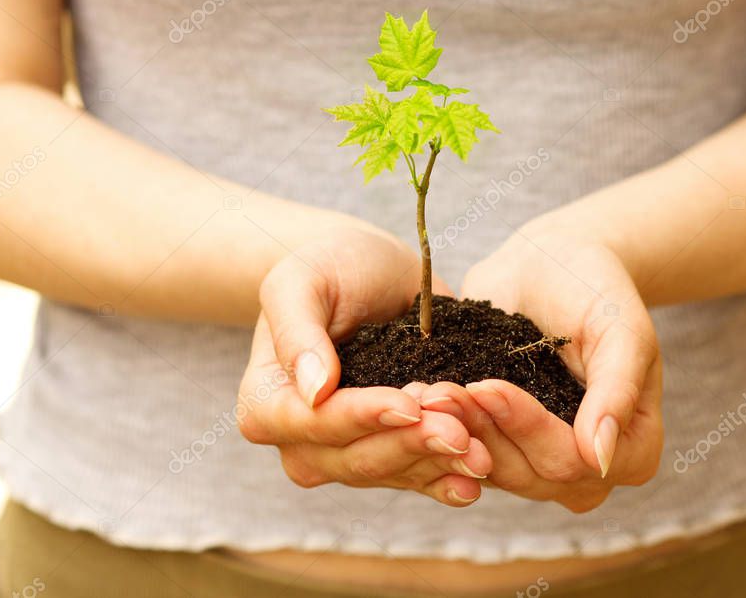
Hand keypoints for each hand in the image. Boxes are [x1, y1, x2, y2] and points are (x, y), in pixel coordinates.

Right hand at [237, 226, 491, 506]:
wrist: (369, 269)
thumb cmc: (328, 266)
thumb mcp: (301, 279)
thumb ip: (297, 331)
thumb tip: (312, 392)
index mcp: (267, 402)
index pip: (312, 425)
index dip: (361, 417)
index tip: (407, 404)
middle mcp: (303, 440)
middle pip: (354, 460)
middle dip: (410, 446)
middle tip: (459, 430)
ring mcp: (348, 451)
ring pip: (391, 474)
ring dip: (436, 464)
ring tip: (478, 450)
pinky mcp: (391, 451)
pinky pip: (417, 477)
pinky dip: (447, 478)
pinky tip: (478, 477)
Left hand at [419, 222, 661, 512]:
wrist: (551, 262)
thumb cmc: (596, 287)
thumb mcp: (619, 328)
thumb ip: (616, 390)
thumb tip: (600, 458)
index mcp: (632, 451)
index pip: (573, 461)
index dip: (529, 428)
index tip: (488, 385)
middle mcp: (585, 469)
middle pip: (530, 474)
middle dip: (484, 430)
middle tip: (442, 389)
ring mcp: (538, 461)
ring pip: (493, 469)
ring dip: (455, 432)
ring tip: (428, 390)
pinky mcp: (499, 444)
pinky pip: (468, 452)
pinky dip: (443, 429)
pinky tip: (420, 396)